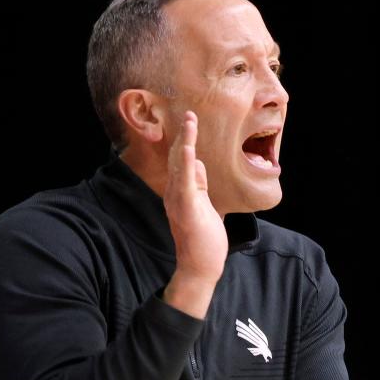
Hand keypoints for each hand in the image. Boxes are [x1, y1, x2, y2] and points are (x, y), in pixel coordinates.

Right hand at [164, 111, 227, 284]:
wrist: (200, 266)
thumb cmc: (204, 238)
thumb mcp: (204, 204)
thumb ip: (199, 184)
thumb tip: (197, 162)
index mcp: (180, 191)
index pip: (181, 161)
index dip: (186, 140)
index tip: (190, 120)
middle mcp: (175, 193)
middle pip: (177, 158)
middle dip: (184, 134)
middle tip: (189, 112)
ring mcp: (179, 201)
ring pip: (180, 165)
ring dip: (185, 142)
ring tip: (189, 121)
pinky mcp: (186, 209)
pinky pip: (185, 183)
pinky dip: (185, 164)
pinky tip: (187, 149)